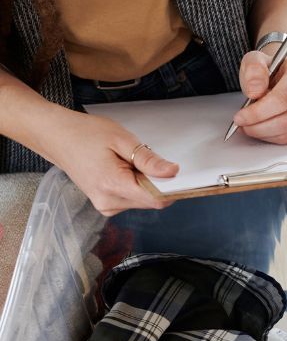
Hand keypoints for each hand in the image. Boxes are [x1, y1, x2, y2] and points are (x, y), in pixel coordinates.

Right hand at [49, 110, 177, 215]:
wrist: (57, 137)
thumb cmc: (86, 134)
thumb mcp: (122, 140)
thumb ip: (148, 160)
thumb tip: (172, 172)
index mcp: (113, 185)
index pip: (156, 199)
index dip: (171, 186)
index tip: (175, 173)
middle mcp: (109, 202)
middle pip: (151, 200)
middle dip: (154, 181)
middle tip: (139, 159)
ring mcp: (106, 206)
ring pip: (142, 200)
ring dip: (143, 182)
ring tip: (125, 163)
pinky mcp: (105, 204)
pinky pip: (132, 199)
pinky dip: (134, 185)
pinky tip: (121, 170)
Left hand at [233, 50, 286, 143]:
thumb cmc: (274, 69)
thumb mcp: (257, 60)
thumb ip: (254, 70)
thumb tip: (255, 91)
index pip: (281, 99)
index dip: (258, 113)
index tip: (240, 117)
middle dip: (259, 127)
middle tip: (243, 126)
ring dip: (266, 134)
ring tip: (252, 127)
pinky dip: (275, 137)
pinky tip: (266, 128)